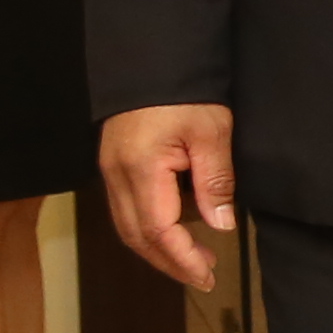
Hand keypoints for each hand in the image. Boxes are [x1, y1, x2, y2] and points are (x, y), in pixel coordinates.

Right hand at [100, 102, 237, 291]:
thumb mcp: (211, 131)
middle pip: (136, 236)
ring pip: (128, 225)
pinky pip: (127, 207)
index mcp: (140, 169)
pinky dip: (150, 227)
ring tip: (196, 257)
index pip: (159, 231)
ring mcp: (111, 169)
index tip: (207, 276)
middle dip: (169, 262)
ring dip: (159, 248)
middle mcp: (117, 175)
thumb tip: (221, 225)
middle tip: (203, 275)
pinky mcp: (115, 162)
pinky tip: (177, 226)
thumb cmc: (184, 89)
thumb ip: (215, 180)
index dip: (182, 259)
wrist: (152, 56)